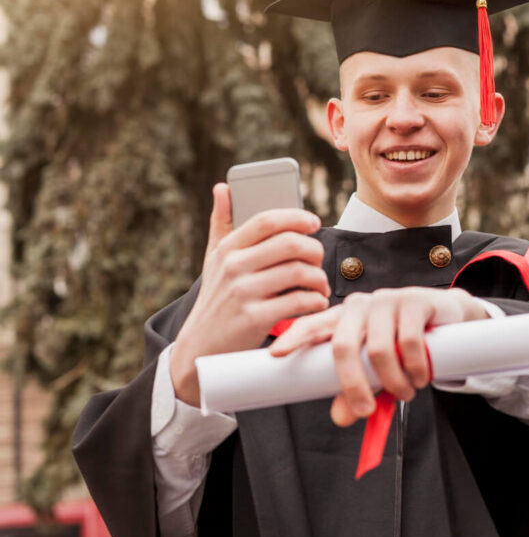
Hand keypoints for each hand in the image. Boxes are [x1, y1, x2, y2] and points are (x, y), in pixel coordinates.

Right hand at [170, 183, 330, 405]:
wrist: (200, 348)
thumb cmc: (216, 300)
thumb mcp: (213, 261)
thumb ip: (221, 223)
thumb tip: (222, 187)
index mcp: (228, 248)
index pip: (268, 220)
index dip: (297, 217)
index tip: (313, 223)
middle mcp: (234, 267)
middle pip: (291, 244)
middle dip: (315, 250)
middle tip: (318, 262)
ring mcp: (244, 293)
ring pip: (300, 272)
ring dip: (320, 279)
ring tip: (320, 287)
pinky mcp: (256, 318)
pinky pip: (300, 301)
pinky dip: (315, 302)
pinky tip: (314, 304)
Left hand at [270, 286, 488, 425]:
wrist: (448, 317)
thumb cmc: (405, 344)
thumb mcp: (378, 370)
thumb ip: (358, 390)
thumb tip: (341, 418)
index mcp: (343, 320)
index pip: (312, 325)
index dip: (293, 337)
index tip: (276, 354)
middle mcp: (360, 307)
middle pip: (343, 346)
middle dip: (353, 385)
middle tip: (366, 410)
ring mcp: (386, 300)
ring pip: (379, 349)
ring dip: (393, 381)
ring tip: (407, 392)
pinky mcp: (414, 300)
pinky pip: (409, 341)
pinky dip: (415, 367)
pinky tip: (422, 377)